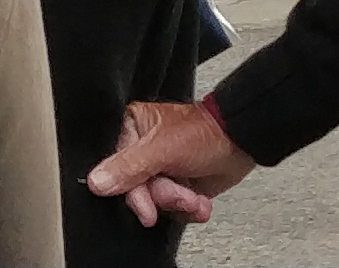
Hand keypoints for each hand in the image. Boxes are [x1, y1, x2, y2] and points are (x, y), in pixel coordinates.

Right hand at [85, 98, 256, 228]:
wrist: (241, 144)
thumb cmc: (207, 132)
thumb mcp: (163, 147)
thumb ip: (130, 165)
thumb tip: (97, 181)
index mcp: (131, 128)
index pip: (113, 168)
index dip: (131, 190)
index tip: (145, 203)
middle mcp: (140, 150)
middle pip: (134, 190)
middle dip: (161, 196)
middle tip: (178, 193)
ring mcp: (157, 170)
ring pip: (153, 203)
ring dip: (177, 203)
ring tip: (193, 196)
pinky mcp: (173, 186)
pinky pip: (169, 210)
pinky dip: (186, 209)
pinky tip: (198, 200)